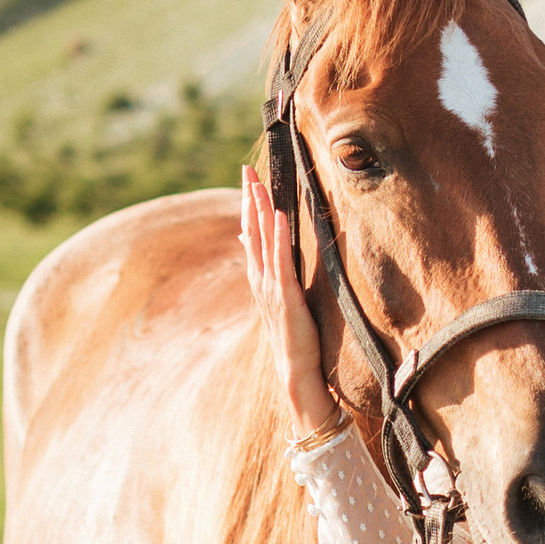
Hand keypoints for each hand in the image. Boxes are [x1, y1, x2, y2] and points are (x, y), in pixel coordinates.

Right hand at [240, 163, 334, 438]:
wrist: (297, 374)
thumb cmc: (297, 341)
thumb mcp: (286, 305)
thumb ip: (280, 281)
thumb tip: (282, 272)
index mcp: (262, 281)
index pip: (253, 236)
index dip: (250, 207)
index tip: (249, 180)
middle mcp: (261, 281)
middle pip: (253, 232)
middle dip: (250, 199)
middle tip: (247, 170)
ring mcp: (270, 289)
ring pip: (262, 241)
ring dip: (260, 210)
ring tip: (257, 183)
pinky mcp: (286, 297)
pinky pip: (281, 260)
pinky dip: (277, 236)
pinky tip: (278, 215)